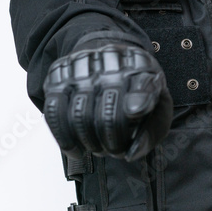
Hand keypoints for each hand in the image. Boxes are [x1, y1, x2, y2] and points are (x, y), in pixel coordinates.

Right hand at [42, 42, 172, 160]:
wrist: (109, 56)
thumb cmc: (136, 88)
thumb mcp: (158, 106)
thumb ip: (151, 132)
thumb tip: (131, 154)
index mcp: (143, 70)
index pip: (142, 87)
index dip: (138, 99)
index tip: (135, 110)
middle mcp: (111, 65)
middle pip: (108, 113)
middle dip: (112, 143)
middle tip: (115, 150)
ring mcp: (81, 69)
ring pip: (79, 116)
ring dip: (89, 144)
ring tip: (98, 149)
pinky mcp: (58, 75)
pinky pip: (54, 111)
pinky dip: (64, 138)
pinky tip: (75, 150)